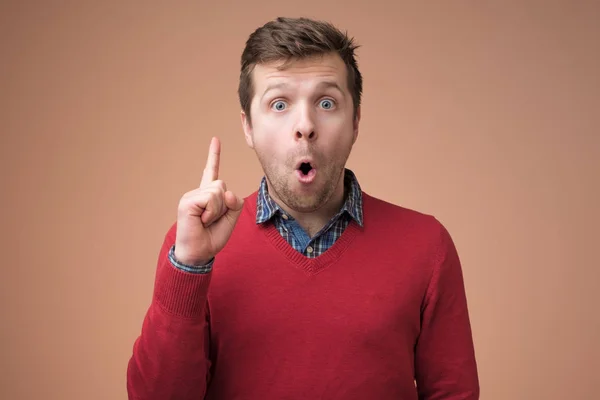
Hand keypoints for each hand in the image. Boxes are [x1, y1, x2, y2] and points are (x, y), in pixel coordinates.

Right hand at [174, 137, 243, 265]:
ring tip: (206, 221)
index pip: (212, 171)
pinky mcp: (187, 201)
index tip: (215, 139)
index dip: (214, 155)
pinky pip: (211, 199)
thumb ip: (234, 203)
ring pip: (218, 191)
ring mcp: (191, 196)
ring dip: (218, 211)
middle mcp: (198, 192)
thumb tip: (226, 192)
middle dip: (225, 206)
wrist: (198, 253)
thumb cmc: (212, 237)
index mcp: (207, 195)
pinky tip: (202, 220)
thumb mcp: (231, 219)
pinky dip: (211, 212)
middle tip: (212, 220)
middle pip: (223, 186)